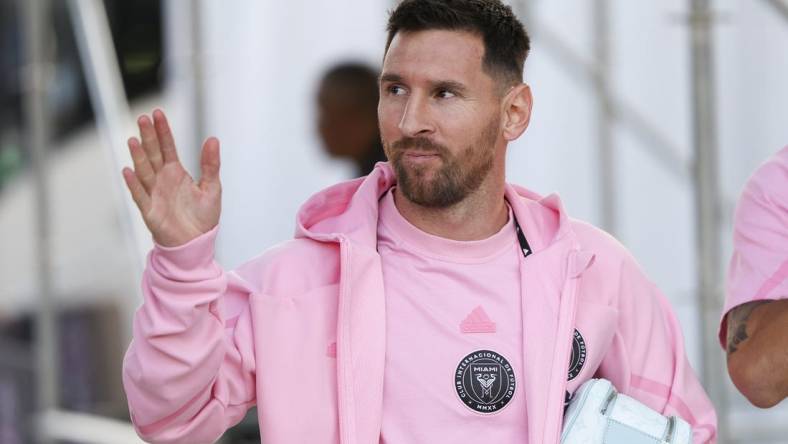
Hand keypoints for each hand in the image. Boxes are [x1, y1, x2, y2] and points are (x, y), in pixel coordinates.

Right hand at [122, 109, 221, 246]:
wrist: (196, 244)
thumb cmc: (203, 217)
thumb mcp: (212, 188)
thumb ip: (210, 164)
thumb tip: (213, 138)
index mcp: (176, 172)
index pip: (167, 147)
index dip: (163, 131)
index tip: (157, 113)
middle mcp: (162, 180)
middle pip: (153, 154)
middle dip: (148, 137)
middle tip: (143, 118)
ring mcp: (154, 194)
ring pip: (144, 171)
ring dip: (138, 156)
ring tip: (133, 139)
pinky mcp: (150, 211)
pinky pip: (140, 195)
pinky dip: (134, 184)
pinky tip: (128, 170)